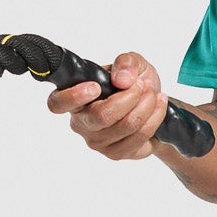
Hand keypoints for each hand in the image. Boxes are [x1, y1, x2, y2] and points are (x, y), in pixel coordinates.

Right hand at [47, 51, 167, 159]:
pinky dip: (154, 117)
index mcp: (75, 99)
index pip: (57, 103)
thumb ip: (126, 63)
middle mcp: (81, 123)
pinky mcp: (116, 154)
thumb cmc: (134, 83)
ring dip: (146, 105)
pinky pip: (139, 136)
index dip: (73, 97)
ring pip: (126, 125)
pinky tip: (158, 106)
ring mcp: (98, 142)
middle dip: (130, 97)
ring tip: (153, 93)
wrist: (154, 105)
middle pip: (102, 116)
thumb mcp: (132, 63)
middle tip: (142, 84)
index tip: (95, 87)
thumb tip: (122, 79)